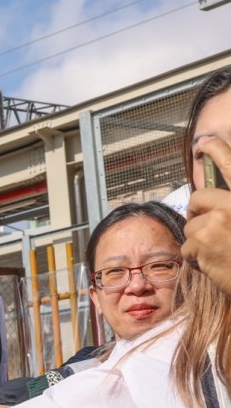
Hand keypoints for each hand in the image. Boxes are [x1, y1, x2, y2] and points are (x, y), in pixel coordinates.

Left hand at [185, 138, 230, 296]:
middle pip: (198, 198)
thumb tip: (216, 199)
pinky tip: (215, 264)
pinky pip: (187, 247)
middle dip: (197, 213)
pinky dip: (196, 258)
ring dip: (198, 240)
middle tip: (209, 228)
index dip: (216, 149)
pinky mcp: (201, 241)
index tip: (203, 143)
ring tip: (220, 252)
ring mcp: (217, 221)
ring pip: (190, 225)